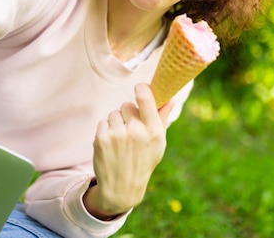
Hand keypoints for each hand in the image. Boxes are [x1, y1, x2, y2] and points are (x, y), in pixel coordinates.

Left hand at [84, 83, 174, 219]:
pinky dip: (106, 131)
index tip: (139, 87)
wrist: (122, 187)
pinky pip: (103, 122)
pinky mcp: (101, 138)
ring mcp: (117, 135)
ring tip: (121, 141)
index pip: (145, 98)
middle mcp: (136, 131)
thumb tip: (171, 98)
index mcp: (154, 131)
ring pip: (113, 114)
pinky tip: (111, 145)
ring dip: (116, 123)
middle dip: (127, 114)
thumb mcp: (158, 143)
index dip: (141, 88)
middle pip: (127, 105)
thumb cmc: (143, 160)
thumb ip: (162, 118)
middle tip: (131, 130)